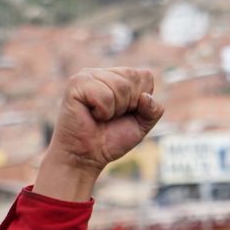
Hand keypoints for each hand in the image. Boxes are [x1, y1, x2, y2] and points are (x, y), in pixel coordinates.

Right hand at [36, 68, 163, 201]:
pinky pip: (104, 95)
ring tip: (100, 116)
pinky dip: (103, 111)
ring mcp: (88, 75)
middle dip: (129, 104)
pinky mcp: (76, 83)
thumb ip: (153, 110)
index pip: (145, 76)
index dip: (141, 100)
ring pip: (121, 87)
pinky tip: (91, 115)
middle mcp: (103, 73)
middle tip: (111, 117)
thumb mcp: (141, 125)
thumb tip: (145, 97)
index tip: (126, 113)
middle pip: (134, 78)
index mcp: (118, 77)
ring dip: (115, 110)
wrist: (87, 157)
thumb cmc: (111, 139)